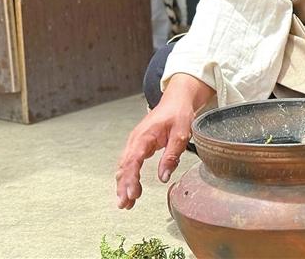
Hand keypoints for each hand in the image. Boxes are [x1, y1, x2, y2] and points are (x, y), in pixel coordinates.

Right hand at [115, 73, 213, 208]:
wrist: (176, 100)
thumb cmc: (179, 114)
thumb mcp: (181, 134)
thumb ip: (172, 155)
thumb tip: (163, 177)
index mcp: (144, 136)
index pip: (133, 160)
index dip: (131, 178)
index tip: (132, 194)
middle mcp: (135, 140)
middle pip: (125, 166)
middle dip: (123, 186)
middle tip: (124, 205)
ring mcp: (135, 143)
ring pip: (125, 166)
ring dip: (124, 184)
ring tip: (126, 204)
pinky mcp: (139, 146)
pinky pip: (130, 163)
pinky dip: (128, 177)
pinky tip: (130, 191)